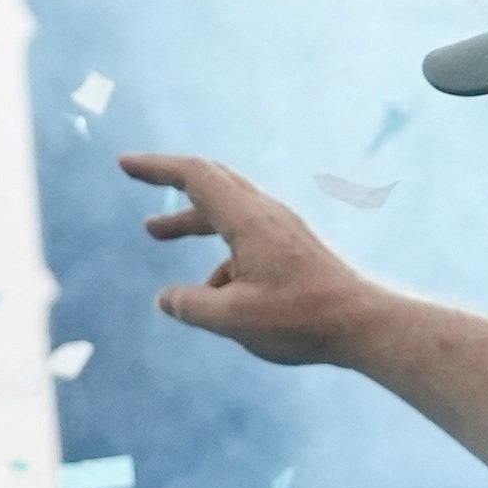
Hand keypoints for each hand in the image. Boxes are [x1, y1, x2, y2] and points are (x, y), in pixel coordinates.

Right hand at [124, 153, 376, 367]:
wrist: (363, 323)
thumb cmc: (301, 320)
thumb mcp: (232, 319)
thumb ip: (191, 306)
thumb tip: (165, 299)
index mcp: (249, 220)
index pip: (195, 176)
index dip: (156, 167)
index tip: (124, 164)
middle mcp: (266, 214)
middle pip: (212, 181)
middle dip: (170, 181)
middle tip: (135, 177)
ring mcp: (281, 228)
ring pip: (226, 210)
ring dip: (190, 219)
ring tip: (156, 234)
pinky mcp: (291, 246)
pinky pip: (244, 239)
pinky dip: (218, 255)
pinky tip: (213, 294)